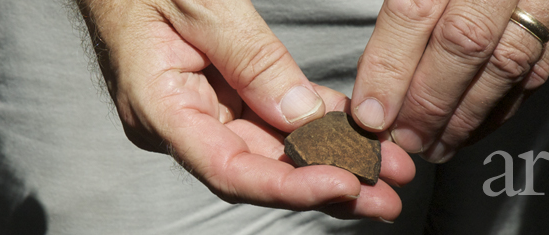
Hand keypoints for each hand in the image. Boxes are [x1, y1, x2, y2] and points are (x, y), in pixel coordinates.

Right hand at [75, 0, 414, 220]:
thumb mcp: (202, 5)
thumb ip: (252, 60)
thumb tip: (303, 115)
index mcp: (160, 107)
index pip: (228, 168)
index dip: (289, 186)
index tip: (344, 185)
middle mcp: (183, 122)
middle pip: (260, 170)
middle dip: (329, 183)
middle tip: (387, 197)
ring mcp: (204, 110)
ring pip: (275, 148)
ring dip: (333, 159)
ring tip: (388, 168)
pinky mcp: (224, 94)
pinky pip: (276, 116)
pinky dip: (319, 124)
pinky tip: (360, 134)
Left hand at [350, 0, 548, 162]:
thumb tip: (378, 48)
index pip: (416, 8)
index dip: (389, 65)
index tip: (369, 110)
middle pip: (464, 44)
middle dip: (427, 103)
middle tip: (400, 141)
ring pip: (508, 64)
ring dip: (466, 115)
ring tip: (433, 146)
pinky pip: (545, 66)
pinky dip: (507, 103)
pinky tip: (476, 124)